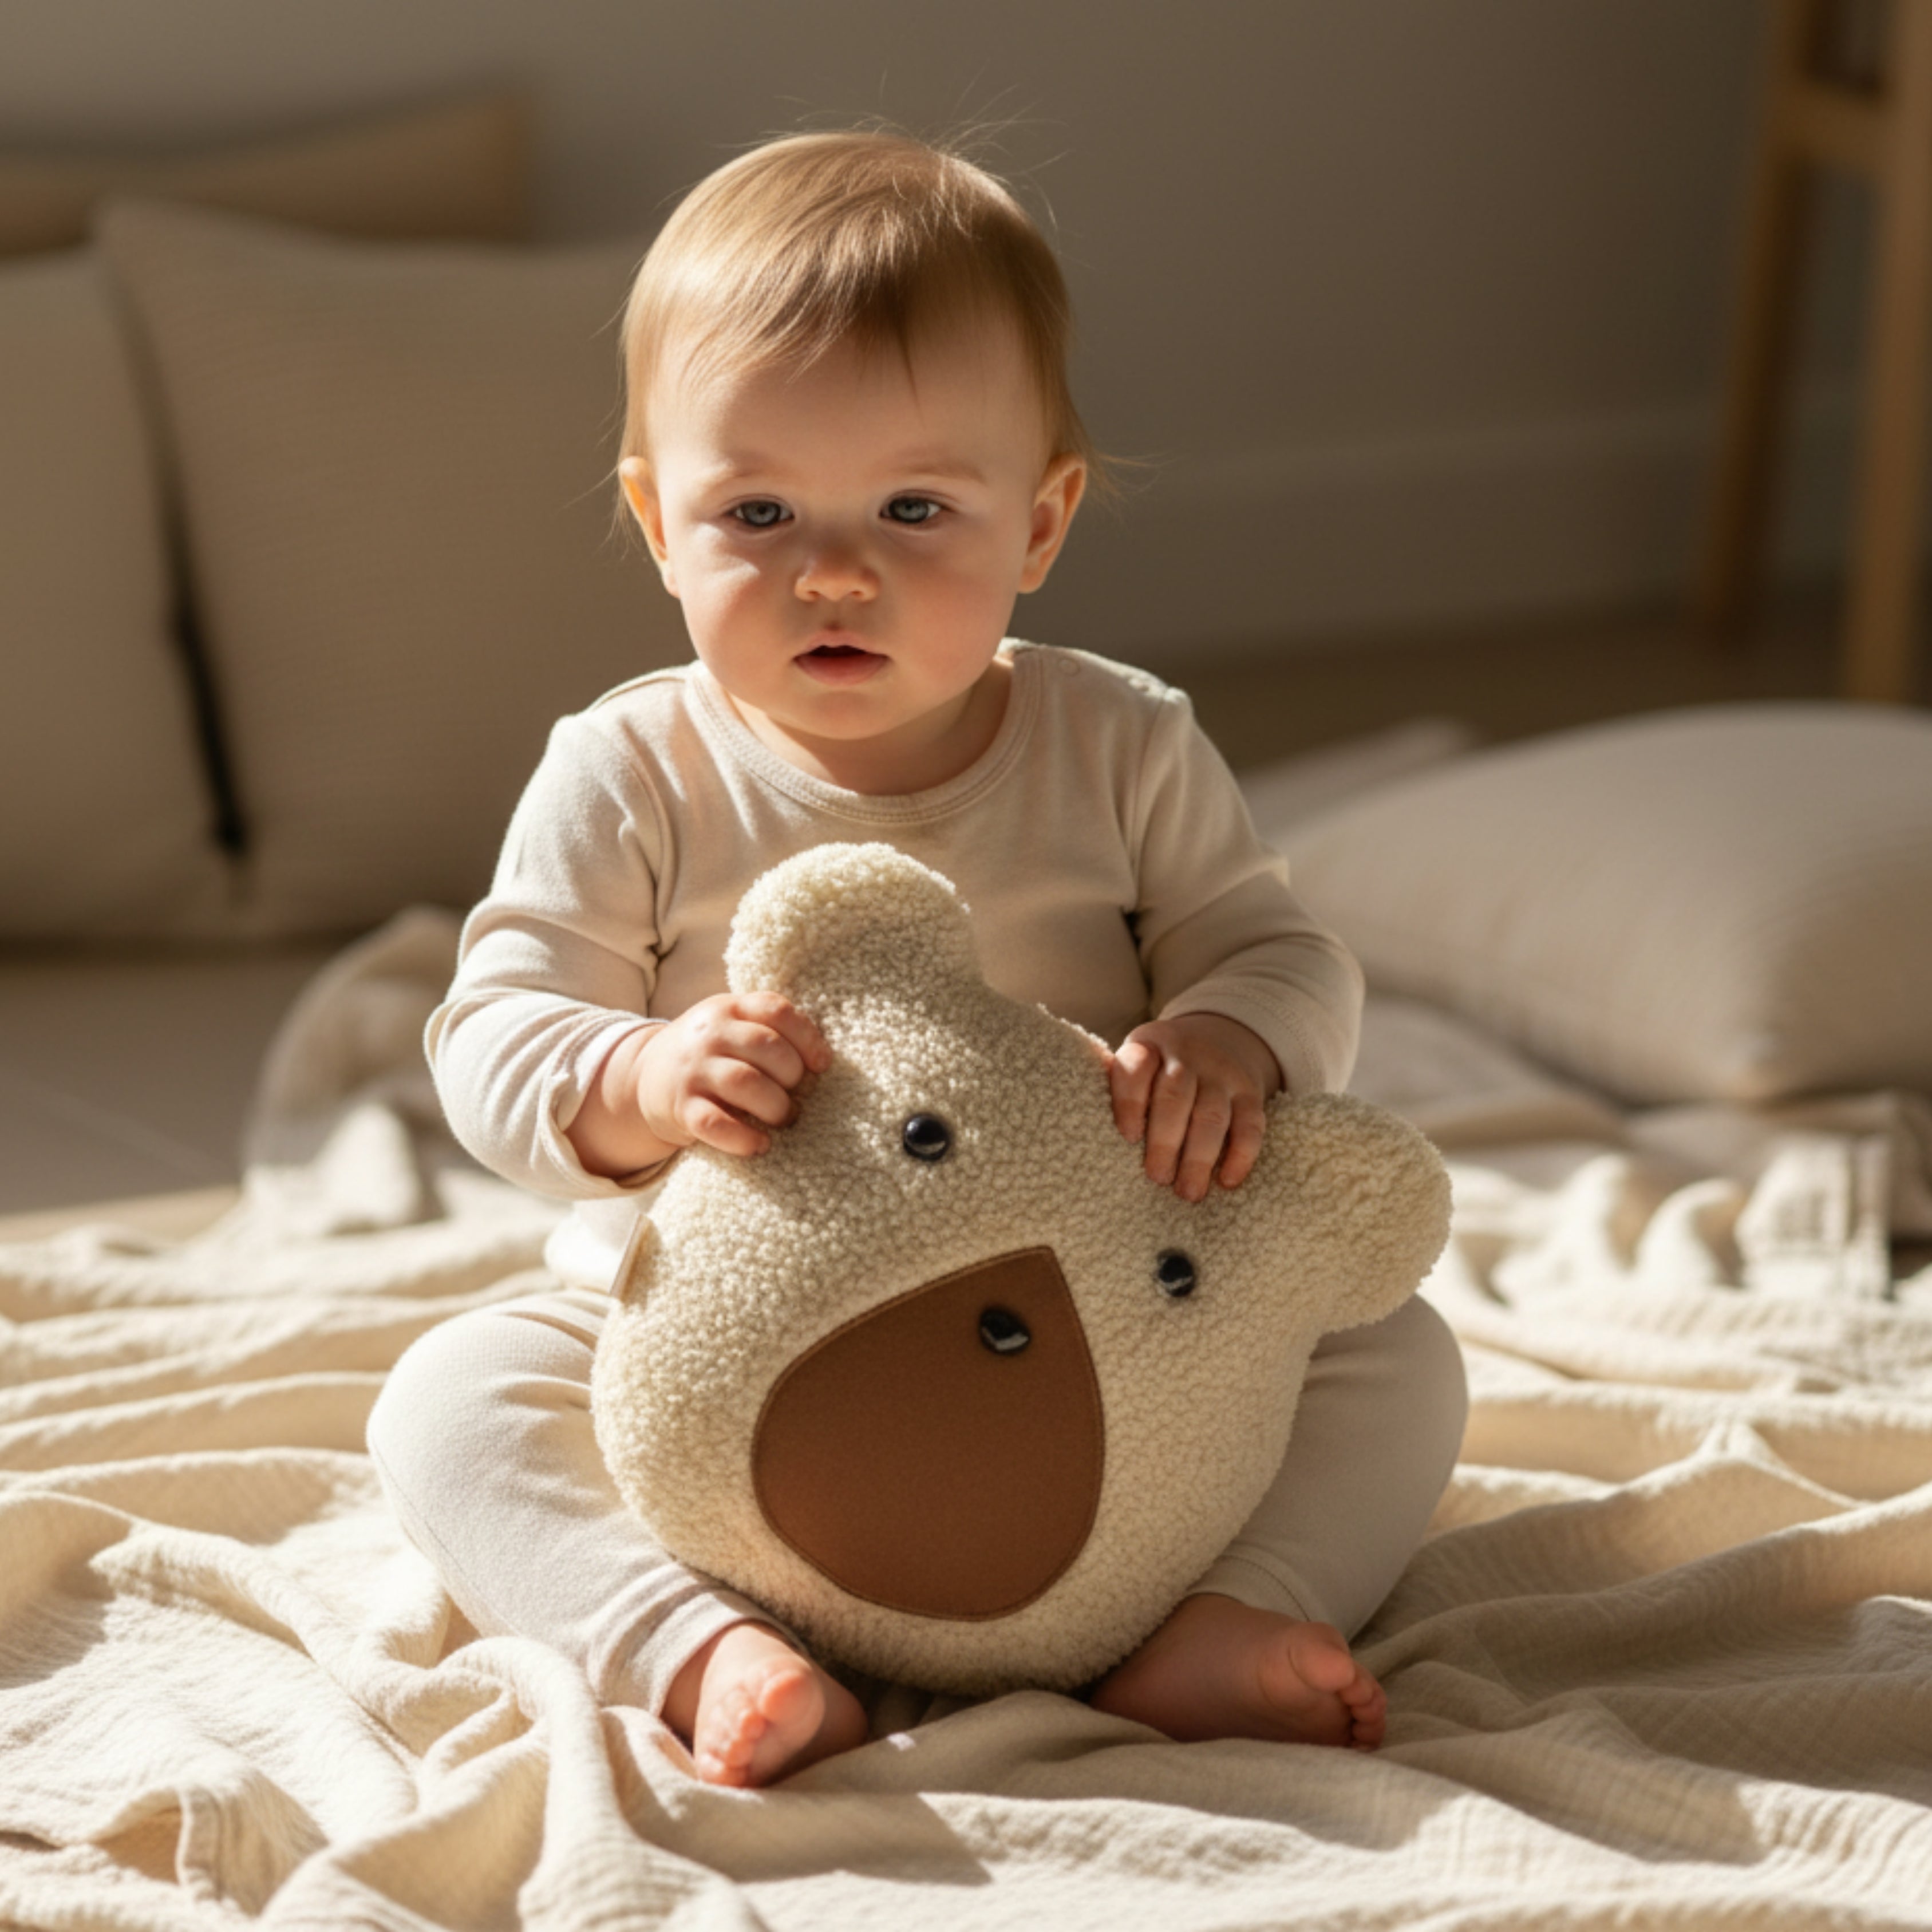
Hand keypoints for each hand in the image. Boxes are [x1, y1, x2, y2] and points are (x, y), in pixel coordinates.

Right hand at [568, 993, 830, 1178]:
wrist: (643, 1077)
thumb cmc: (709, 1054)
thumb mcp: (731, 1026)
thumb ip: (769, 1030)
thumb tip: (823, 1061)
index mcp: (728, 1008)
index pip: (775, 1010)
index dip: (807, 1037)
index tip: (822, 1064)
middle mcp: (709, 1034)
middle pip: (766, 1047)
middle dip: (793, 1076)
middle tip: (799, 1097)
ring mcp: (692, 1070)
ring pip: (744, 1083)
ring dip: (776, 1106)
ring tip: (785, 1119)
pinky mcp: (681, 1108)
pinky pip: (716, 1124)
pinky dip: (744, 1139)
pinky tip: (761, 1145)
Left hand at [1108, 1012, 1281, 1202]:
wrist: (1219, 1036)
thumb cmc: (1162, 1066)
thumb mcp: (1139, 1061)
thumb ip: (1123, 1093)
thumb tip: (1103, 1151)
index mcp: (1149, 1046)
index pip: (1136, 1068)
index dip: (1130, 1101)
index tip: (1128, 1136)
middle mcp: (1187, 1056)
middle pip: (1176, 1096)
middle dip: (1165, 1140)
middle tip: (1157, 1177)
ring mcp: (1222, 1075)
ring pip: (1212, 1115)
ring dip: (1199, 1157)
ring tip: (1188, 1192)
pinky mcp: (1250, 1094)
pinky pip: (1250, 1124)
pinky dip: (1241, 1155)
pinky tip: (1227, 1181)